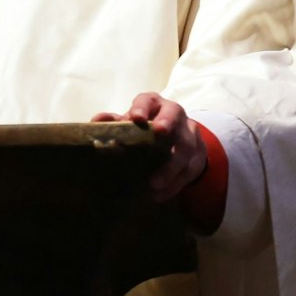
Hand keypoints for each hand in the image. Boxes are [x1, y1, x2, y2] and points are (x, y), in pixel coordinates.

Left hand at [91, 92, 206, 201]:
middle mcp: (174, 113)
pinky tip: (159, 195)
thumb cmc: (146, 130)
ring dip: (170, 167)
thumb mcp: (131, 125)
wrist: (178, 138)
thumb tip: (96, 122)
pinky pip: (190, 169)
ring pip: (186, 146)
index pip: (149, 100)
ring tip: (154, 184)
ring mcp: (190, 133)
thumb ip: (115, 123)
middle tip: (160, 133)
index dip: (143, 107)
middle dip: (168, 122)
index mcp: (154, 104)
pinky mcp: (199, 154)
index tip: (136, 118)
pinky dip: (174, 184)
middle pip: (175, 114)